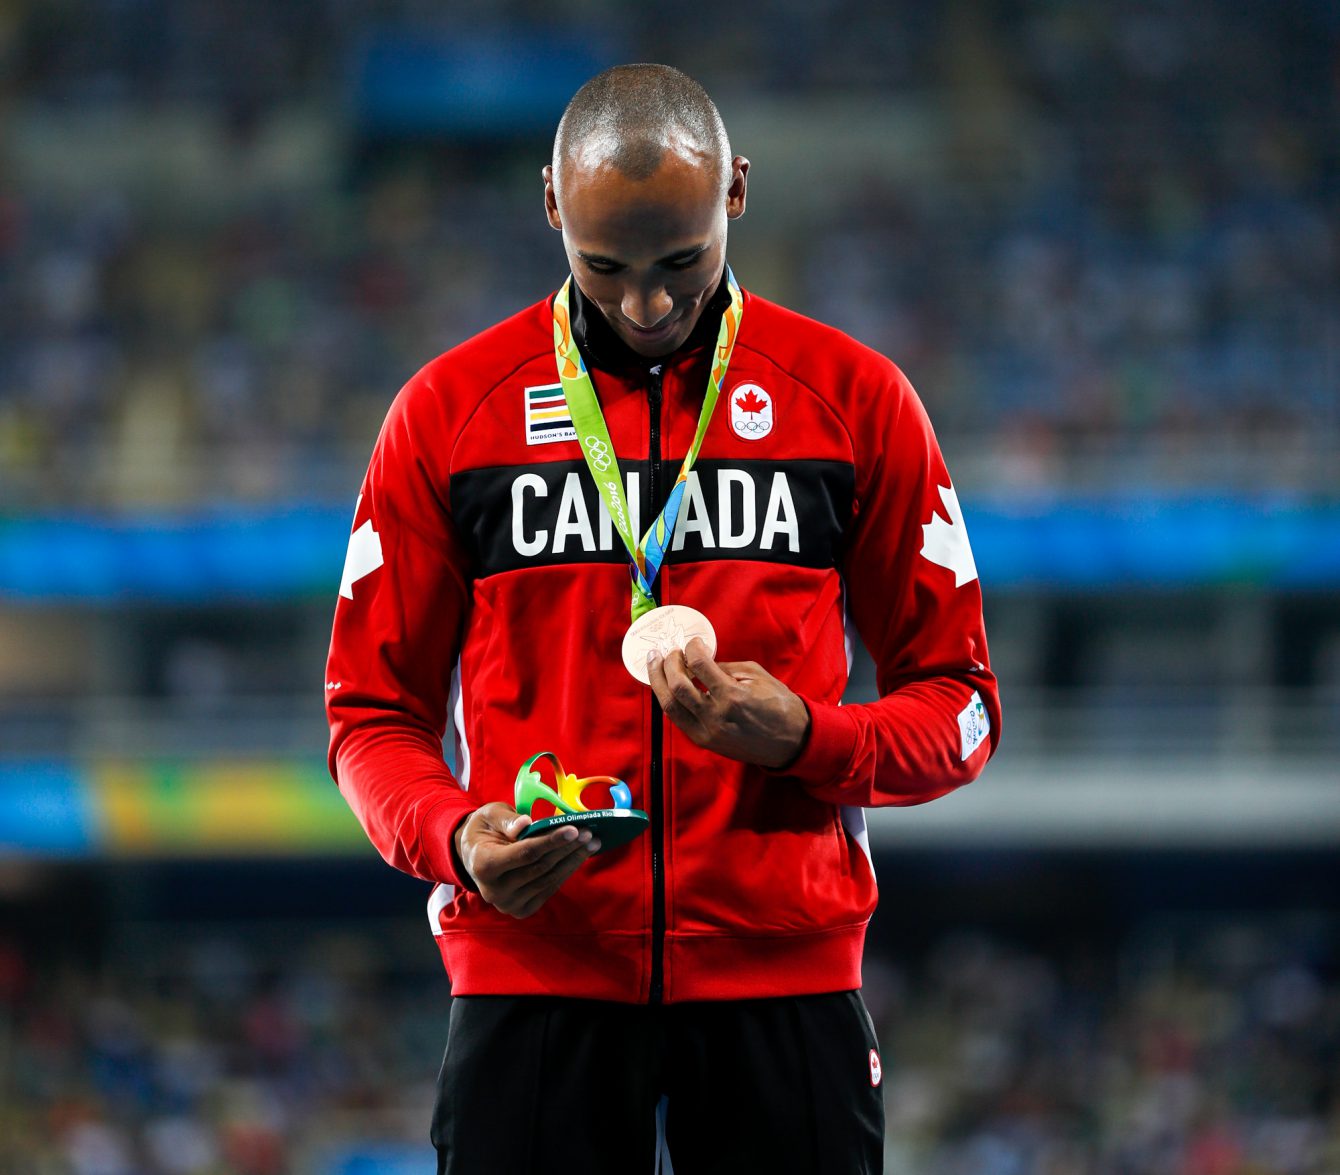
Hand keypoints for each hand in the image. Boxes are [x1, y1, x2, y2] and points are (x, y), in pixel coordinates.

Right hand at [454, 802, 599, 918]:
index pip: (525, 854)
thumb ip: (507, 819)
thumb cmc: (485, 829)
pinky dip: (566, 871)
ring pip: (549, 880)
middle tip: (589, 833)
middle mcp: (494, 890)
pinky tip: (579, 856)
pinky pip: (550, 889)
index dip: (551, 841)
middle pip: (540, 867)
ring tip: (592, 842)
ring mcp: (508, 904)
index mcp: (483, 864)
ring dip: (573, 860)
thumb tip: (526, 824)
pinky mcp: (522, 910)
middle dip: (567, 848)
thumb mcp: (490, 815)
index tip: (574, 829)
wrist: (474, 855)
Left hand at [647, 637, 810, 768]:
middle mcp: (715, 715)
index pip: (699, 665)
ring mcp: (707, 732)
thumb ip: (725, 668)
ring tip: (655, 664)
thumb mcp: (756, 676)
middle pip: (677, 686)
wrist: (790, 741)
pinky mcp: (704, 741)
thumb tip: (699, 661)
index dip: (692, 648)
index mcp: (732, 696)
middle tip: (669, 652)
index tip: (693, 643)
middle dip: (668, 664)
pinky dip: (670, 700)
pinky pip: (677, 719)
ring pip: (670, 706)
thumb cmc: (778, 704)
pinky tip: (667, 686)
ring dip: (659, 682)